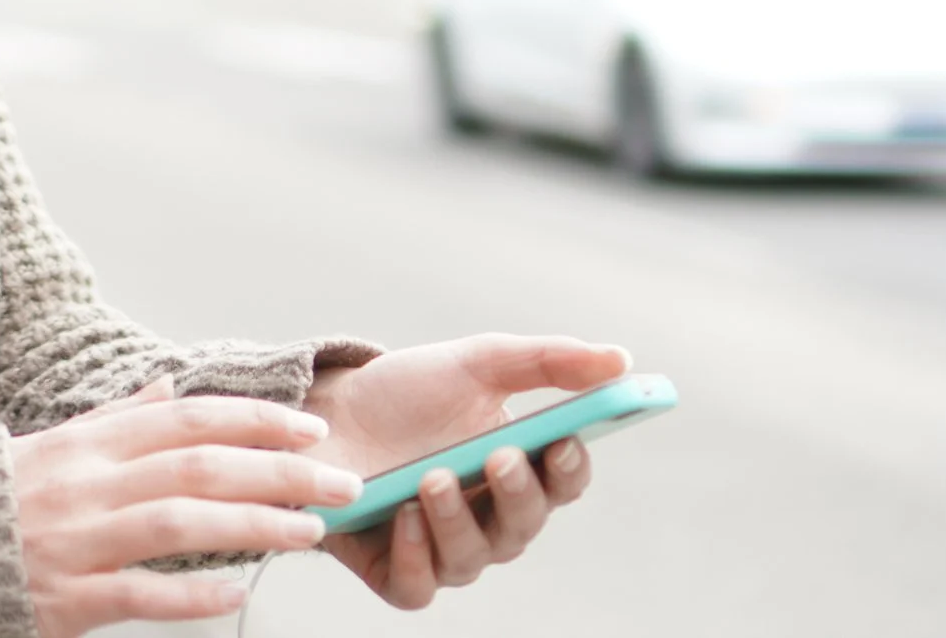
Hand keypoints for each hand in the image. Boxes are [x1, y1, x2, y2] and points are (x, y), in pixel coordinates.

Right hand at [6, 375, 365, 637]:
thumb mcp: (48, 447)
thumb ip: (114, 419)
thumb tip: (169, 386)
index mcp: (84, 442)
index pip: (187, 418)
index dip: (255, 419)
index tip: (310, 429)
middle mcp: (84, 484)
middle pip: (198, 465)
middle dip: (279, 471)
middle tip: (340, 482)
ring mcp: (74, 541)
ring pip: (179, 522)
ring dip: (253, 525)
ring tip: (308, 533)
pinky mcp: (63, 598)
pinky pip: (138, 592)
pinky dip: (191, 591)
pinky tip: (235, 590)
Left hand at [301, 334, 630, 608]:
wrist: (324, 409)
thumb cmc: (407, 391)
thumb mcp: (476, 362)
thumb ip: (548, 361)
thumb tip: (621, 360)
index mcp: (519, 469)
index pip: (563, 482)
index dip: (571, 468)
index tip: (565, 440)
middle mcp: (487, 517)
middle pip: (523, 526)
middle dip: (517, 493)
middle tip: (501, 456)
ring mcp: (441, 548)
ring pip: (471, 557)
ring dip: (458, 519)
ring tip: (434, 477)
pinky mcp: (393, 569)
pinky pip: (418, 585)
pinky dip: (415, 556)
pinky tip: (403, 515)